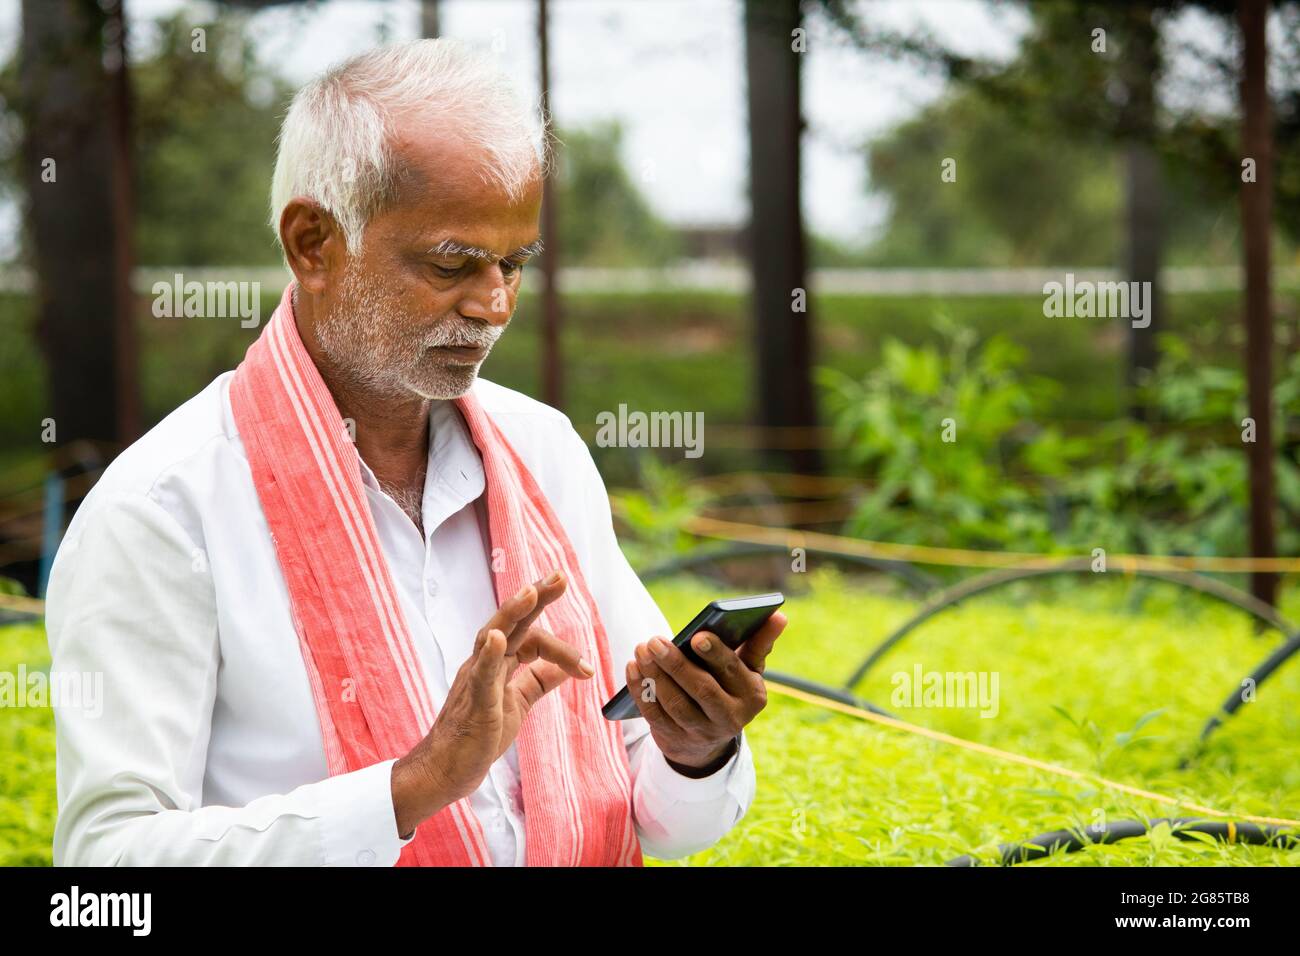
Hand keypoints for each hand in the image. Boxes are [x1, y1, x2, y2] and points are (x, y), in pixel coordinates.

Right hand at [390, 570, 592, 835]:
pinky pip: (480, 674)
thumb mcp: (517, 704)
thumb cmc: (477, 736)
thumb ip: (538, 682)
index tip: (587, 668)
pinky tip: (498, 637)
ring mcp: (475, 679)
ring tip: (531, 592)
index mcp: (498, 664)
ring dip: (512, 612)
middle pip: (512, 621)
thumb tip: (568, 668)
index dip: (560, 647)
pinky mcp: (473, 702)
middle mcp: (484, 663)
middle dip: (536, 597)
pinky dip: (490, 654)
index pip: (531, 638)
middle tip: (560, 576)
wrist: (446, 771)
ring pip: (493, 635)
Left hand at [626, 611, 786, 773]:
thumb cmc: (729, 689)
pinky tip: (633, 667)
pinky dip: (640, 690)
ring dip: (654, 675)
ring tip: (642, 649)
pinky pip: (654, 714)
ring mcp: (701, 732)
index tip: (696, 635)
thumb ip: (759, 643)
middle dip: (676, 664)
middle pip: (701, 690)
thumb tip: (780, 615)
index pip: (732, 672)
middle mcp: (730, 719)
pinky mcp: (674, 739)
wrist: (708, 741)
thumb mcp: (748, 671)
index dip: (715, 654)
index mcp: (752, 697)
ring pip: (674, 703)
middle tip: (655, 640)